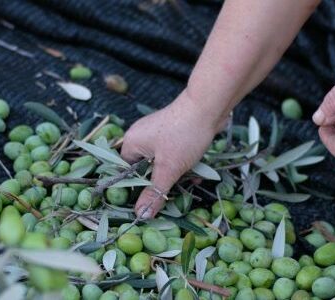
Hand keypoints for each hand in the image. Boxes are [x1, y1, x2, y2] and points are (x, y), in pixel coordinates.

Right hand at [121, 92, 226, 218]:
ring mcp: (158, 133)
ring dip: (175, 174)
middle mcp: (141, 136)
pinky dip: (182, 164)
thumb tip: (141, 215)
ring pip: (161, 163)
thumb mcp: (169, 169)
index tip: (147, 202)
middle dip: (160, 182)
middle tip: (172, 193)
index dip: (134, 189)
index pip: (124, 172)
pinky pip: (172, 155)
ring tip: (189, 180)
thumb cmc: (184, 136)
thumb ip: (154, 192)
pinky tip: (196, 172)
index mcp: (132, 143)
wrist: (210, 106)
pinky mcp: (173, 132)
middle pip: (144, 169)